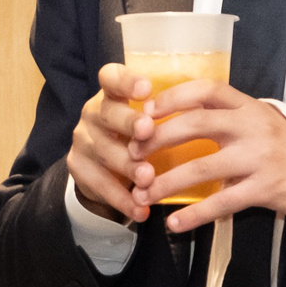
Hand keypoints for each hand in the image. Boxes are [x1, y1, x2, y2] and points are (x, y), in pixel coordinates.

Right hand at [67, 64, 155, 225]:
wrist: (102, 170)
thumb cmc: (135, 137)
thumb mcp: (145, 119)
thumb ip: (164, 115)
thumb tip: (206, 113)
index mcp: (112, 94)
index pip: (111, 77)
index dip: (126, 81)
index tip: (146, 87)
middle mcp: (93, 112)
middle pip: (107, 113)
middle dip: (128, 122)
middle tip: (148, 130)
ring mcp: (83, 140)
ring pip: (104, 152)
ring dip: (127, 165)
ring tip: (148, 178)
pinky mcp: (79, 168)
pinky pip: (100, 185)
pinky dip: (122, 199)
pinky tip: (140, 209)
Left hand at [133, 79, 285, 232]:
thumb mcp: (263, 122)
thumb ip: (230, 118)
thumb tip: (180, 118)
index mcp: (250, 107)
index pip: (206, 90)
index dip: (173, 97)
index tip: (147, 110)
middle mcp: (253, 127)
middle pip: (196, 125)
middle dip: (158, 140)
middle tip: (133, 155)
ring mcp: (259, 158)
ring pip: (202, 167)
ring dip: (167, 182)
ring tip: (144, 193)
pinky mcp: (265, 188)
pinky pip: (222, 202)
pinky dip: (194, 215)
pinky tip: (174, 223)